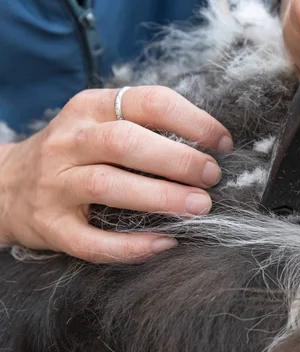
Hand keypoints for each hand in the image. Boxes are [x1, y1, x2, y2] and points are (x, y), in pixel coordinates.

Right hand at [0, 86, 232, 262]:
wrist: (4, 185)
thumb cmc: (76, 153)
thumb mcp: (101, 123)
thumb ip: (146, 126)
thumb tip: (211, 144)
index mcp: (90, 108)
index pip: (148, 102)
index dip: (192, 121)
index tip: (222, 142)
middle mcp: (70, 141)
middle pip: (126, 142)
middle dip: (177, 160)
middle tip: (212, 177)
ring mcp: (55, 184)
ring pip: (108, 186)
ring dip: (160, 197)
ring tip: (199, 206)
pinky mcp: (50, 226)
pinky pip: (90, 240)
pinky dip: (130, 246)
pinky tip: (164, 243)